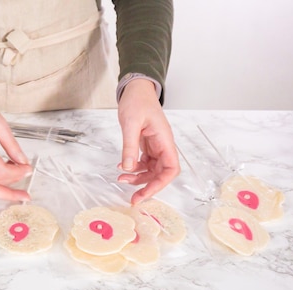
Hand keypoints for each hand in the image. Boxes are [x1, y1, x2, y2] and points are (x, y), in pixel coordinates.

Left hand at [117, 79, 179, 204]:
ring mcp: (156, 146)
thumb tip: (129, 168)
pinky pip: (144, 163)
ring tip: (121, 179)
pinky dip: (134, 168)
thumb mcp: (130, 123)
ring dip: (138, 178)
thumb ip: (129, 146)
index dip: (160, 184)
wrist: (136, 89)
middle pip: (161, 173)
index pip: (171, 169)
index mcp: (164, 140)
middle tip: (133, 197)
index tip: (144, 194)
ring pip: (152, 170)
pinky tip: (122, 168)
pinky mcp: (147, 145)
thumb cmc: (137, 101)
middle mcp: (163, 145)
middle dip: (147, 186)